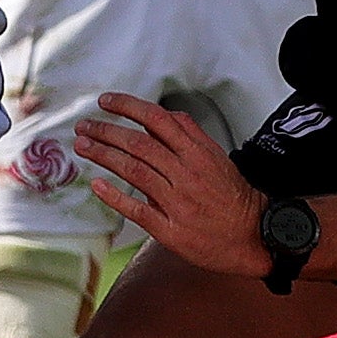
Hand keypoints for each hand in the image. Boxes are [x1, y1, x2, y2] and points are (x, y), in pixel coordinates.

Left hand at [69, 91, 269, 274]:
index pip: (157, 120)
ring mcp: (177, 202)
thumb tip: (164, 116)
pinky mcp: (171, 230)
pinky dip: (115, 197)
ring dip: (104, 156)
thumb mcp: (217, 156)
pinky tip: (97, 186)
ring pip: (134, 171)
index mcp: (197, 153)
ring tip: (84, 147)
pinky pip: (138, 210)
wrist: (253, 235)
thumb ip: (190, 134)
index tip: (106, 102)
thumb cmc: (233, 197)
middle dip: (106, 131)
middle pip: (139, 144)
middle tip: (85, 127)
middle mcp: (185, 174)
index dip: (128, 107)